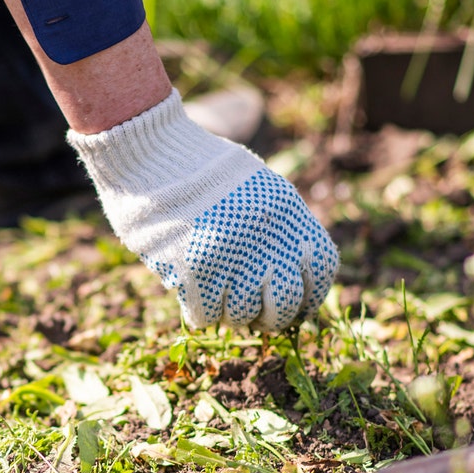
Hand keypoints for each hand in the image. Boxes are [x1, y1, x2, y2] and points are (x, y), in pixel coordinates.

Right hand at [68, 90, 337, 331]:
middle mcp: (265, 238)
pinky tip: (191, 291)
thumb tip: (293, 274)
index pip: (322, 269)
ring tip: (215, 291)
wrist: (151, 155)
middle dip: (271, 317)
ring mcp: (230, 258)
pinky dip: (199, 311)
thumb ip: (280, 226)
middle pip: (285, 303)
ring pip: (242, 315)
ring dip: (229, 312)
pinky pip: (205, 316)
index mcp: (286, 213)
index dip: (311, 295)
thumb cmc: (200, 170)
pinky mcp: (194, 273)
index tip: (297, 304)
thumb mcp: (258, 186)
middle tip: (257, 314)